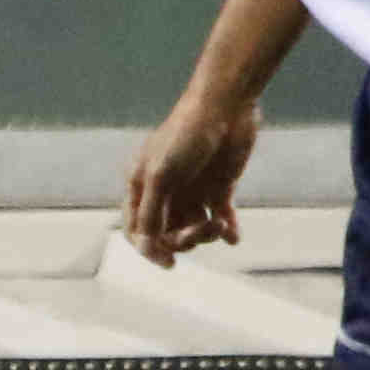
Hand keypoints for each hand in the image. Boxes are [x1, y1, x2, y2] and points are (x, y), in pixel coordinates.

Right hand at [124, 91, 257, 263]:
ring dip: (207, 233)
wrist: (226, 107)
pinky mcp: (218, 187)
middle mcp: (164, 191)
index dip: (149, 249)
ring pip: (194, 228)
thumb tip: (145, 246)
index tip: (170, 263)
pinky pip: (220, 218)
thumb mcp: (161, 175)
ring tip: (220, 223)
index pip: (137, 229)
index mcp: (141, 184)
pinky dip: (227, 230)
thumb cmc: (186, 135)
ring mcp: (192, 190)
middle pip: (168, 233)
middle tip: (203, 229)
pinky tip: (233, 236)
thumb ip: (151, 212)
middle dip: (185, 238)